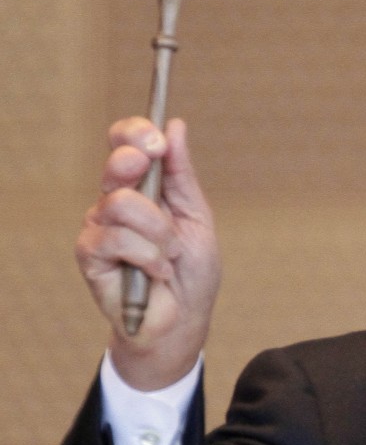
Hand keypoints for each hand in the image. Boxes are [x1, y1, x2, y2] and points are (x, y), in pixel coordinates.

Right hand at [76, 117, 220, 389]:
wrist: (183, 319)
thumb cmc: (192, 271)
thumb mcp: (197, 215)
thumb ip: (182, 174)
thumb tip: (175, 126)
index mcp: (143, 187)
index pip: (126, 144)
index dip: (135, 133)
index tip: (157, 140)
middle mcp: (115, 201)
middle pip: (117, 164)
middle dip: (140, 168)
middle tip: (164, 192)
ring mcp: (99, 227)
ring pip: (122, 204)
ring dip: (160, 234)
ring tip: (170, 257)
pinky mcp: (89, 255)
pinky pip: (117, 239)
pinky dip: (149, 257)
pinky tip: (157, 273)